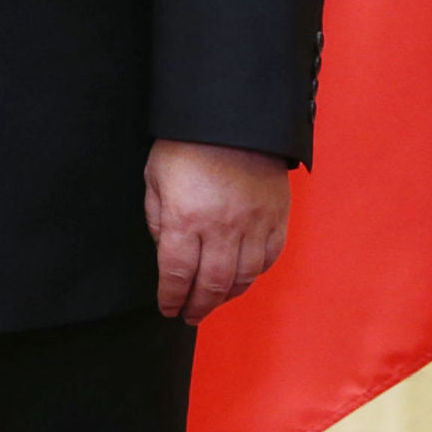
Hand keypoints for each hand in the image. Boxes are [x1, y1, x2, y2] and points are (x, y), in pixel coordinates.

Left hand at [145, 139, 290, 324]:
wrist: (232, 116)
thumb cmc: (186, 143)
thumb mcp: (155, 177)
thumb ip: (157, 217)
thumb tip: (164, 248)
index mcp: (185, 218)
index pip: (177, 273)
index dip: (171, 296)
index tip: (168, 308)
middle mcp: (221, 228)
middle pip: (211, 284)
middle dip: (198, 305)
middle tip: (189, 315)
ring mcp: (253, 224)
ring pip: (244, 277)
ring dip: (227, 296)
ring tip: (213, 301)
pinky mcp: (276, 216)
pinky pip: (269, 258)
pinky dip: (255, 274)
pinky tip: (243, 279)